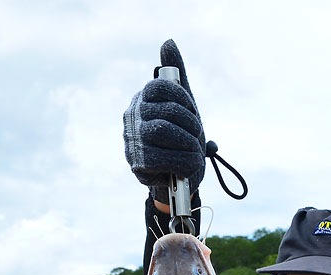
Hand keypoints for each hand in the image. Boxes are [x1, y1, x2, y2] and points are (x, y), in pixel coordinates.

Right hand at [123, 39, 206, 200]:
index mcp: (144, 99)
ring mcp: (132, 140)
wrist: (182, 177)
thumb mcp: (185, 104)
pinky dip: (183, 162)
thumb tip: (168, 42)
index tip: (194, 114)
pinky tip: (188, 165)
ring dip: (188, 144)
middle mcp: (133, 116)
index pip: (161, 86)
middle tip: (198, 137)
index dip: (184, 101)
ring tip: (194, 152)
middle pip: (166, 110)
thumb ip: (178, 75)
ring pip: (162, 131)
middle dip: (191, 125)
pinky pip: (161, 157)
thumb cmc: (183, 137)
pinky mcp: (137, 164)